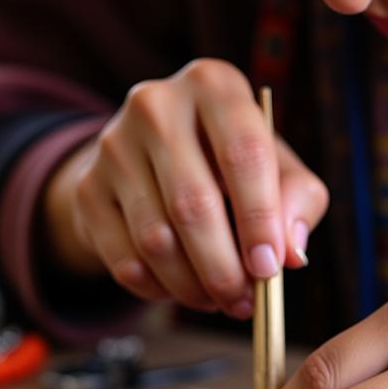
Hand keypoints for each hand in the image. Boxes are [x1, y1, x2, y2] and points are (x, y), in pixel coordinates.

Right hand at [46, 59, 328, 317]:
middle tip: (244, 303)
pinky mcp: (88, 188)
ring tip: (219, 300)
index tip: (269, 269)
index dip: (260, 219)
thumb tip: (291, 252)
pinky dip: (158, 289)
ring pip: (156, 239)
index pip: (243, 154)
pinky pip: (125, 259)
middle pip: (193, 203)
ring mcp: (113, 144)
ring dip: (192, 286)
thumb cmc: (232, 163)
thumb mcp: (278, 167)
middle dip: (224, 267)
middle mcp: (157, 103)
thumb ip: (298, 200)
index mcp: (214, 85)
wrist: (154, 158)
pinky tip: (181, 289)